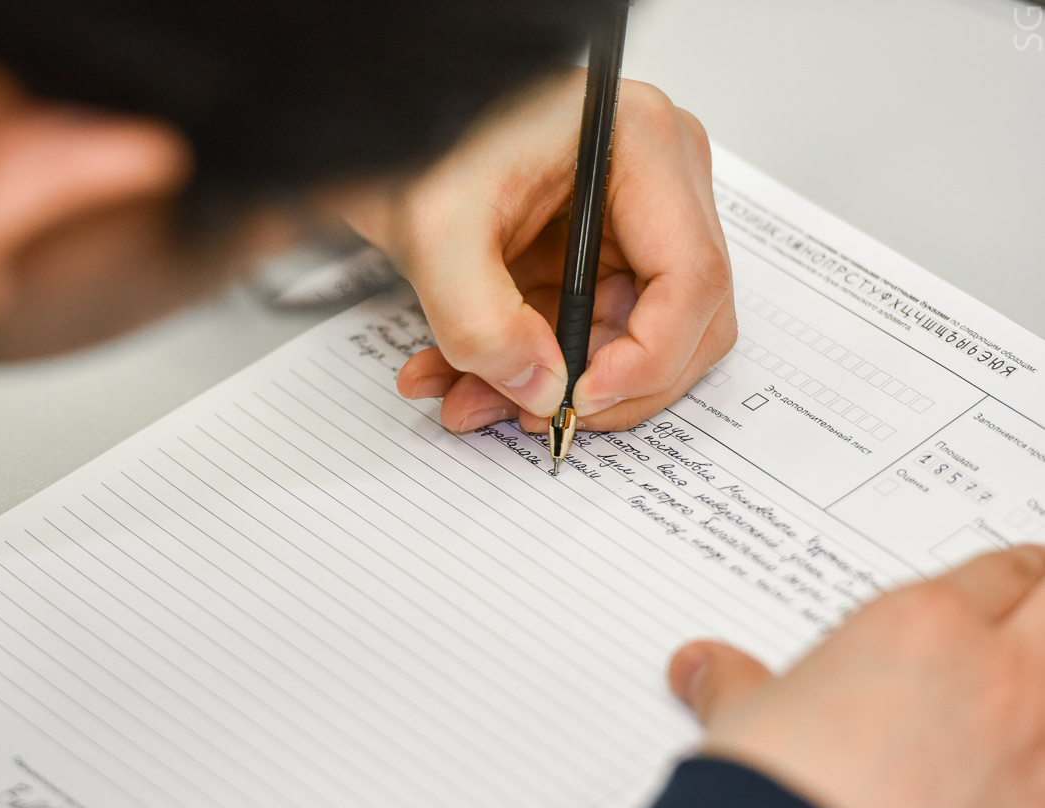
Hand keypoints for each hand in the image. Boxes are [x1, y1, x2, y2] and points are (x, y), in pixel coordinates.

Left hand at [345, 73, 733, 433]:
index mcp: (642, 145)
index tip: (581, 399)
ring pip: (630, 338)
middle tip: (533, 414)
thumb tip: (542, 389)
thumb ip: (481, 321)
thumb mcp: (434, 231)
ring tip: (468, 397)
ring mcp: (636, 215)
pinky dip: (529, 364)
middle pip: (680, 319)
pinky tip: (465, 375)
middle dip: (601, 384)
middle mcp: (659, 176)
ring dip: (550, 383)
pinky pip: (587, 331)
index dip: (647, 358)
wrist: (385, 122)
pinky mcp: (599, 249)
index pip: (692, 278)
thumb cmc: (421, 138)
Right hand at [667, 545, 1044, 807]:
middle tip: (1031, 621)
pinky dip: (1043, 782)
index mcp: (923, 626)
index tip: (1008, 593)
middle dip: (1044, 604)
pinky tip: (1023, 795)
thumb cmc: (772, 795)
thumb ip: (734, 683)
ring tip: (1019, 713)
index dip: (1009, 580)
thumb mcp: (741, 718)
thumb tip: (702, 667)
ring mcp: (1040, 755)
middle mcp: (998, 677)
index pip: (1000, 574)